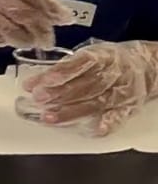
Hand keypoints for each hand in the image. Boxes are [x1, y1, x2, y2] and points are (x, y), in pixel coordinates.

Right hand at [0, 0, 74, 48]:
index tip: (65, 16)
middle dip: (43, 28)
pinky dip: (9, 42)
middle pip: (27, 15)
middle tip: (51, 36)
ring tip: (36, 42)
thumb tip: (40, 6)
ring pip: (15, 32)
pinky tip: (13, 41)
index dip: (51, 5)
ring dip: (28, 39)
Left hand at [22, 41, 157, 136]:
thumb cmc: (109, 61)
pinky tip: (94, 130)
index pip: (78, 64)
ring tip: (48, 117)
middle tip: (38, 99)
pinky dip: (107, 123)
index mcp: (103, 56)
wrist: (147, 66)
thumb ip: (68, 66)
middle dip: (59, 93)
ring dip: (71, 111)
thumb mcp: (92, 54)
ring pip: (96, 102)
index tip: (38, 81)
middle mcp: (114, 73)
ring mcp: (122, 91)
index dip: (58, 73)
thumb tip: (37, 80)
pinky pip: (118, 115)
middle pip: (85, 85)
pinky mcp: (129, 106)